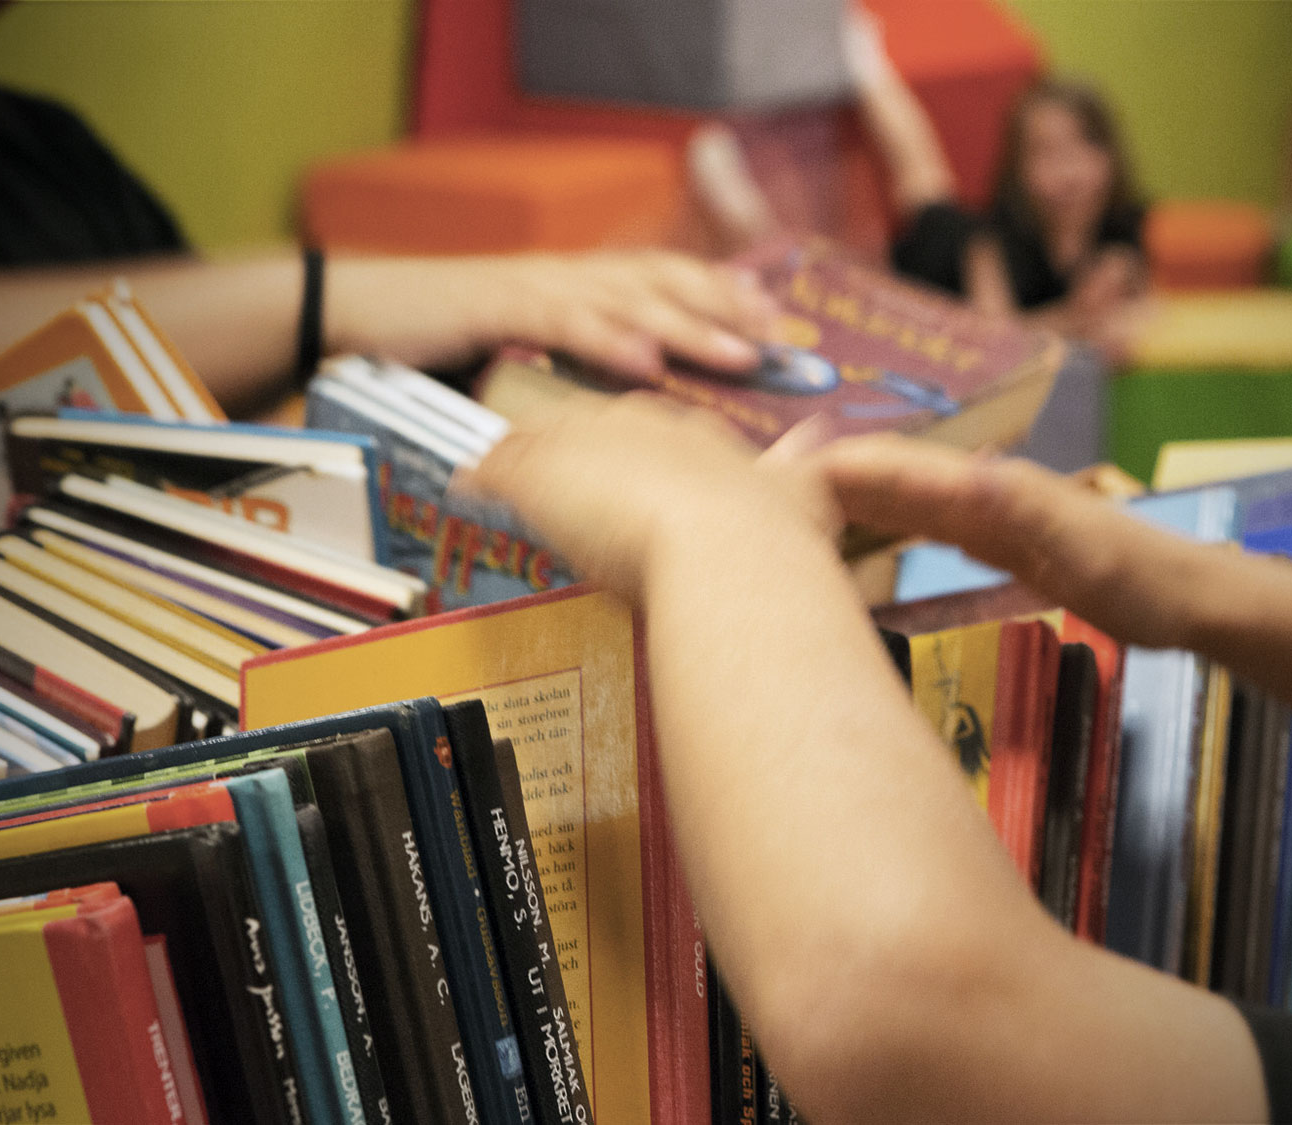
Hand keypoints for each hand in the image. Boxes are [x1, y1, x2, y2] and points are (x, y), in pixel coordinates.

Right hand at [326, 250, 778, 380]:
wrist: (355, 310)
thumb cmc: (438, 340)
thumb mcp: (515, 352)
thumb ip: (564, 372)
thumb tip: (616, 413)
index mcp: (574, 285)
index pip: (662, 280)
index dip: (719, 294)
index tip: (772, 319)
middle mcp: (565, 278)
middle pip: (663, 284)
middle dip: (725, 307)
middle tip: (780, 336)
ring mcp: (535, 290)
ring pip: (628, 302)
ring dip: (688, 326)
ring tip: (738, 351)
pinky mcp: (498, 310)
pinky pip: (566, 325)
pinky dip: (611, 342)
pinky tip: (647, 363)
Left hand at [459, 395, 832, 599]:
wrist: (735, 551)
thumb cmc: (771, 542)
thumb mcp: (804, 505)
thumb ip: (807, 495)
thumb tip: (829, 495)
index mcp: (696, 435)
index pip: (652, 425)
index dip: (633, 438)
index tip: (623, 450)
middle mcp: (641, 429)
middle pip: (592, 421)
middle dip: (570, 432)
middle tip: (548, 439)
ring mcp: (591, 451)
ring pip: (541, 435)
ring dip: (518, 444)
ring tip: (491, 447)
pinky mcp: (545, 478)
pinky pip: (499, 470)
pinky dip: (478, 476)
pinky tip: (461, 481)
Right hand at [810, 435, 1210, 647]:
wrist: (1192, 596)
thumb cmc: (1143, 577)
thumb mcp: (1084, 547)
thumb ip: (1027, 512)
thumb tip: (967, 479)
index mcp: (992, 489)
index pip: (896, 467)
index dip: (833, 468)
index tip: (774, 478)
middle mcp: (983, 492)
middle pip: (887, 475)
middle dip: (822, 476)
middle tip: (754, 490)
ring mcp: (989, 515)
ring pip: (899, 499)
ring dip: (844, 499)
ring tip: (788, 508)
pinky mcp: (998, 542)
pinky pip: (922, 526)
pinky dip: (881, 526)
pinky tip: (861, 537)